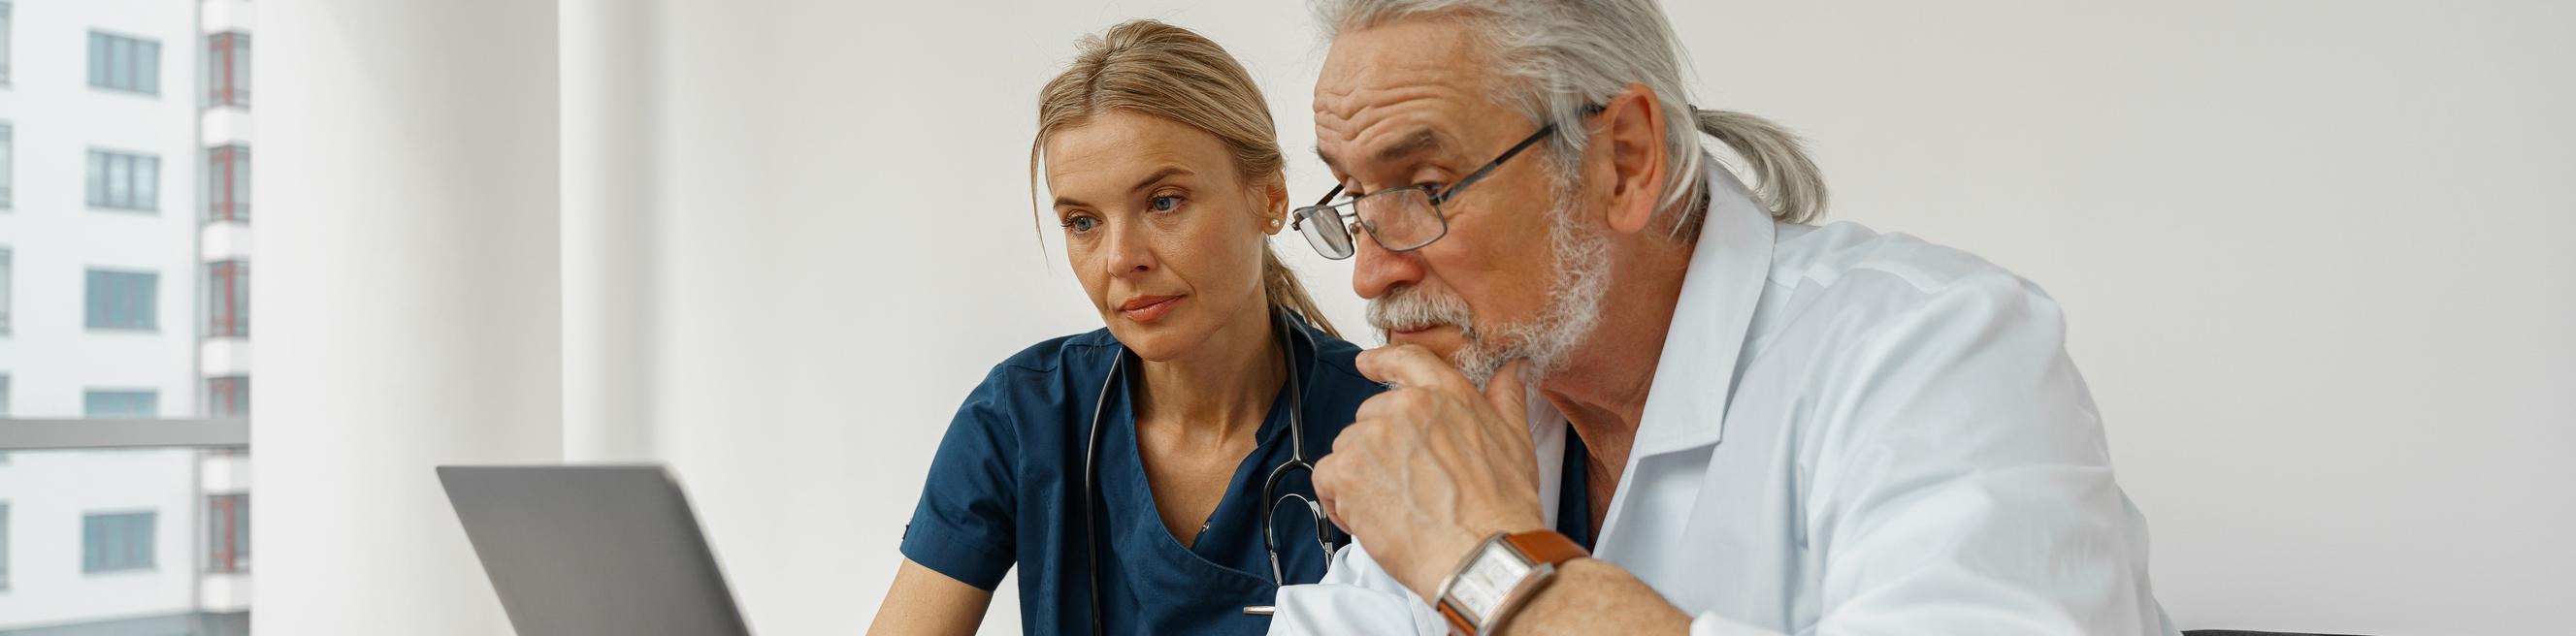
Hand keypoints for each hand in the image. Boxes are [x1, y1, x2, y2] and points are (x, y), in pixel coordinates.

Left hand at [1312, 345, 1548, 601]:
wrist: (1482, 553)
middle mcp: (1405, 407)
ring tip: (1393, 509)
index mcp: (1445, 396)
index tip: (1366, 364)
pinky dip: (1338, 501)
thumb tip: (1512, 371)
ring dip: (1360, 477)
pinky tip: (1368, 520)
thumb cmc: (1502, 508)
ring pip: (1348, 449)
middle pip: (1370, 417)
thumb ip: (1507, 400)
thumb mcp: (1516, 443)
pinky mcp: (1348, 471)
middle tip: (1406, 487)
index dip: (1381, 361)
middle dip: (1380, 450)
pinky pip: (1326, 478)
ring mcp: (1372, 437)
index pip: (1406, 361)